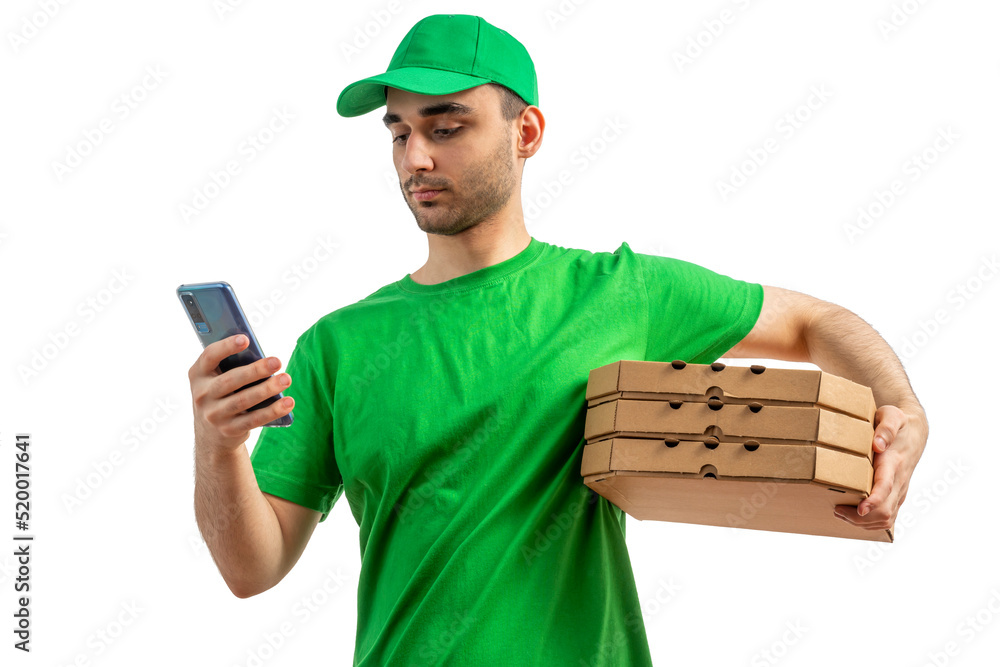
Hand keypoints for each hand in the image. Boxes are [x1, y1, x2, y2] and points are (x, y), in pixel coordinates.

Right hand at [188, 334, 294, 456]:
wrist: (211, 435)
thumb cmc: (222, 395)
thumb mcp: (217, 380)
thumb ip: (231, 367)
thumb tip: (263, 359)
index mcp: (198, 374)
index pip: (209, 356)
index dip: (226, 347)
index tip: (245, 339)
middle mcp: (202, 394)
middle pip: (231, 380)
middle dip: (256, 370)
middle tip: (277, 361)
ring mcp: (214, 414)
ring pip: (244, 400)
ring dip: (268, 389)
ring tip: (286, 379)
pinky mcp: (229, 430)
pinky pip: (254, 419)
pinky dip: (273, 411)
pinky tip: (288, 403)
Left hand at [834, 405, 927, 531]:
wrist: (915, 432)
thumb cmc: (898, 423)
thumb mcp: (891, 416)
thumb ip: (886, 428)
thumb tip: (877, 444)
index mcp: (894, 463)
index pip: (886, 486)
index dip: (874, 501)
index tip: (860, 509)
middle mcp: (899, 480)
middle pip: (885, 510)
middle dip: (860, 517)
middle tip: (836, 509)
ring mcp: (900, 490)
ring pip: (887, 518)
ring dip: (864, 522)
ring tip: (840, 513)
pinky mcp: (898, 495)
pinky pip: (889, 516)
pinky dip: (871, 522)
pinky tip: (853, 517)